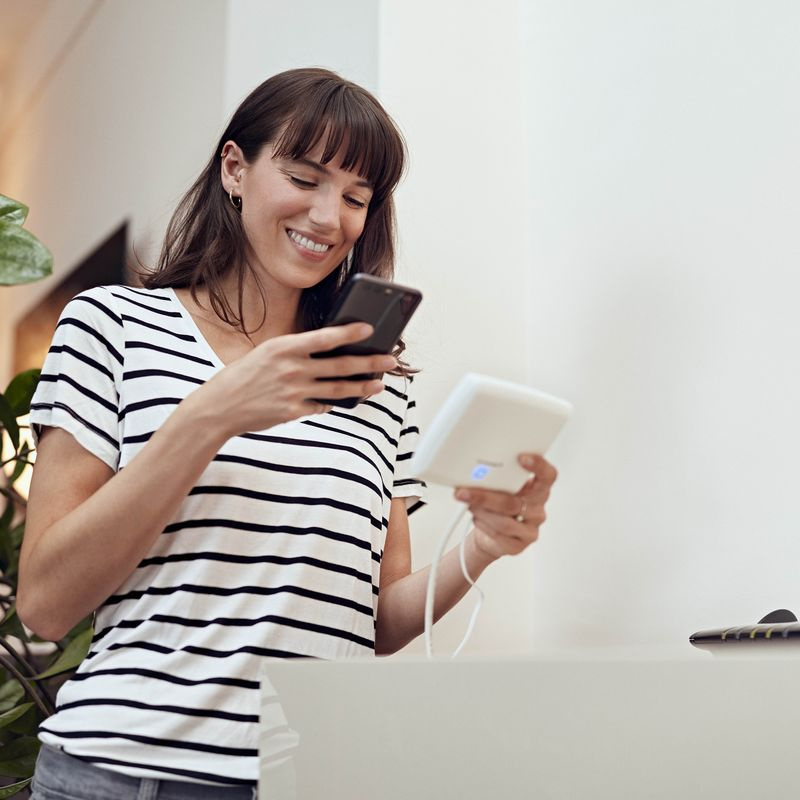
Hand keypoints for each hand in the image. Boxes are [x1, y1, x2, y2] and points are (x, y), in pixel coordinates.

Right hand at [193, 323, 396, 437]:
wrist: (219, 407)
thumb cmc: (243, 376)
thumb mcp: (267, 353)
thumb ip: (296, 352)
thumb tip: (329, 353)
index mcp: (285, 348)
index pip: (325, 337)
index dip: (350, 332)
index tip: (370, 329)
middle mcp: (292, 369)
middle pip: (341, 365)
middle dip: (370, 362)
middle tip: (390, 361)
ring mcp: (294, 392)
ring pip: (338, 389)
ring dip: (362, 387)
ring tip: (378, 385)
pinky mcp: (293, 412)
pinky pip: (321, 406)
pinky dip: (330, 403)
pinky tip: (338, 400)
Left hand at [454, 454, 557, 562]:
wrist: (491, 536)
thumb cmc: (497, 505)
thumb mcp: (501, 487)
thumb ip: (496, 479)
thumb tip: (475, 473)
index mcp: (538, 490)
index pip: (547, 476)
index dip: (539, 466)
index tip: (521, 457)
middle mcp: (537, 509)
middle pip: (515, 502)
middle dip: (485, 496)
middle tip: (464, 491)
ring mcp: (530, 530)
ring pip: (504, 522)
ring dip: (481, 512)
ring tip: (468, 504)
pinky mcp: (518, 546)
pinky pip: (499, 536)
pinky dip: (482, 524)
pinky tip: (475, 517)